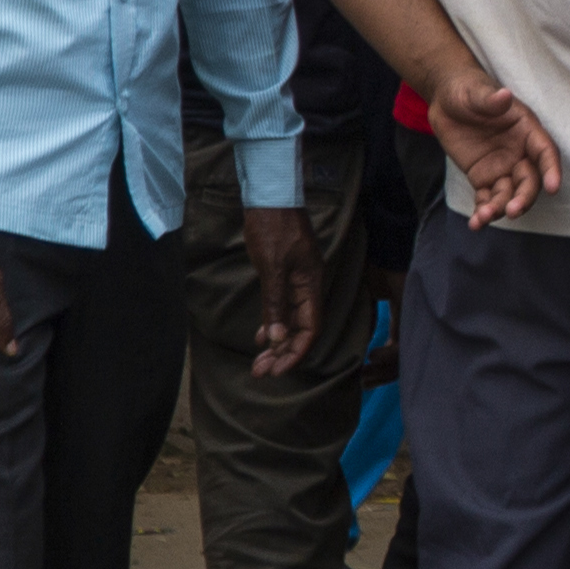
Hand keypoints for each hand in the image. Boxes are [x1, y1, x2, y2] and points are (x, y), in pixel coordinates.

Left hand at [246, 203, 322, 378]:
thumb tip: (276, 338)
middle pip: (300, 329)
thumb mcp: (272, 266)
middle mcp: (307, 287)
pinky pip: (282, 308)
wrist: (269, 196)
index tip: (277, 370)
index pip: (310, 329)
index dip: (295, 352)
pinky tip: (261, 336)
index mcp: (311, 285)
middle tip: (261, 372)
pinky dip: (272, 324)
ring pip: (290, 321)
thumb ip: (275, 303)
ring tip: (259, 362)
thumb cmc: (273, 227)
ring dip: (276, 343)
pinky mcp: (284, 275)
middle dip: (282, 353)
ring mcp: (296, 282)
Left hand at [426, 63, 562, 227]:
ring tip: (483, 217)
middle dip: (524, 197)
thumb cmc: (467, 89)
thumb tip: (505, 96)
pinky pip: (488, 198)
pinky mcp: (484, 178)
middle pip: (530, 180)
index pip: (545, 152)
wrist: (446, 99)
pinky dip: (483, 212)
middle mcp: (519, 152)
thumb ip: (491, 99)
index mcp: (526, 130)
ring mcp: (502, 167)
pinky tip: (475, 223)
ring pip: (509, 194)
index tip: (553, 188)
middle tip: (511, 210)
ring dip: (500, 208)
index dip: (551, 170)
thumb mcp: (475, 92)